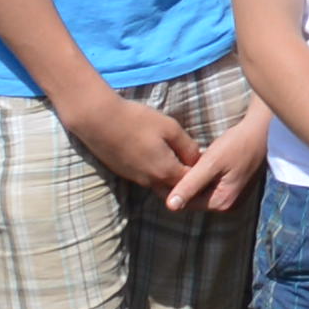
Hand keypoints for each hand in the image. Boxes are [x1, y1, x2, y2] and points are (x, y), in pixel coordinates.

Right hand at [56, 86, 196, 194]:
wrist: (99, 120)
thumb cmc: (137, 120)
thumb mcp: (169, 127)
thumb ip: (186, 145)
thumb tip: (197, 158)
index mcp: (165, 171)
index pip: (190, 182)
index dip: (201, 174)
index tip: (209, 165)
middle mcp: (150, 181)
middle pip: (174, 188)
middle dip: (187, 181)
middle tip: (196, 167)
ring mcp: (135, 178)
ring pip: (159, 185)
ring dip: (170, 177)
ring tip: (179, 162)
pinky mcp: (124, 173)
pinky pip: (146, 179)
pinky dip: (156, 173)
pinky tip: (158, 157)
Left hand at [165, 104, 274, 212]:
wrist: (263, 131)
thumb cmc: (237, 144)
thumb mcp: (211, 162)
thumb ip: (190, 184)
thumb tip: (170, 206)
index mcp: (222, 203)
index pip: (187, 203)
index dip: (172, 188)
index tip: (162, 171)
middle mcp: (228, 206)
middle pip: (196, 199)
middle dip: (184, 183)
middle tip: (173, 164)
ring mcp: (233, 198)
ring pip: (203, 192)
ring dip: (194, 179)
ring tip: (187, 162)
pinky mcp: (235, 189)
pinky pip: (213, 187)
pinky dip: (205, 177)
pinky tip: (202, 163)